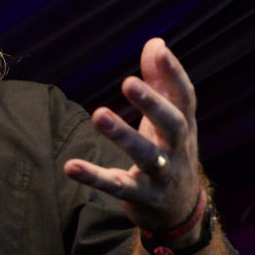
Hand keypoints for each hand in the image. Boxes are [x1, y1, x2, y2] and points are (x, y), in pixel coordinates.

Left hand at [63, 38, 202, 234]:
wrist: (180, 211)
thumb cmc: (170, 152)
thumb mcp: (169, 119)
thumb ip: (161, 81)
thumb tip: (155, 42)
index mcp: (184, 126)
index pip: (184, 97)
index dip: (175, 74)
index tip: (160, 51)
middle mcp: (177, 150)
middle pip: (172, 124)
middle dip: (153, 103)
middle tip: (128, 82)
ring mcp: (162, 176)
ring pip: (146, 156)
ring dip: (123, 135)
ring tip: (98, 114)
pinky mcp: (140, 197)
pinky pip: (117, 186)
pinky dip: (94, 177)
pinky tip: (70, 166)